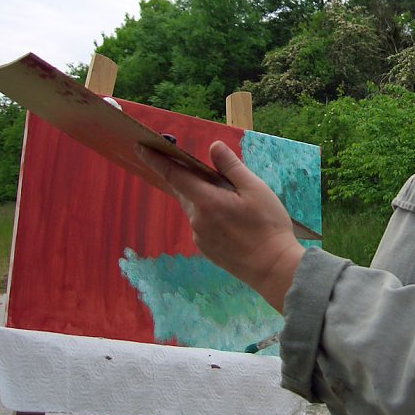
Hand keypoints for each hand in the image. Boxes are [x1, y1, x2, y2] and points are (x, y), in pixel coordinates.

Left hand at [137, 140, 304, 311]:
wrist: (273, 268)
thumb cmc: (268, 226)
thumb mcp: (256, 189)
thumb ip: (231, 167)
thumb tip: (214, 146)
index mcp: (207, 201)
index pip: (174, 175)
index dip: (157, 160)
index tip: (141, 147)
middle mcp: (197, 219)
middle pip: (186, 191)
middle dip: (190, 178)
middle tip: (207, 171)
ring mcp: (199, 236)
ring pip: (196, 209)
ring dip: (205, 198)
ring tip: (234, 201)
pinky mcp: (206, 249)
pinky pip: (202, 224)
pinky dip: (211, 215)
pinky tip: (233, 221)